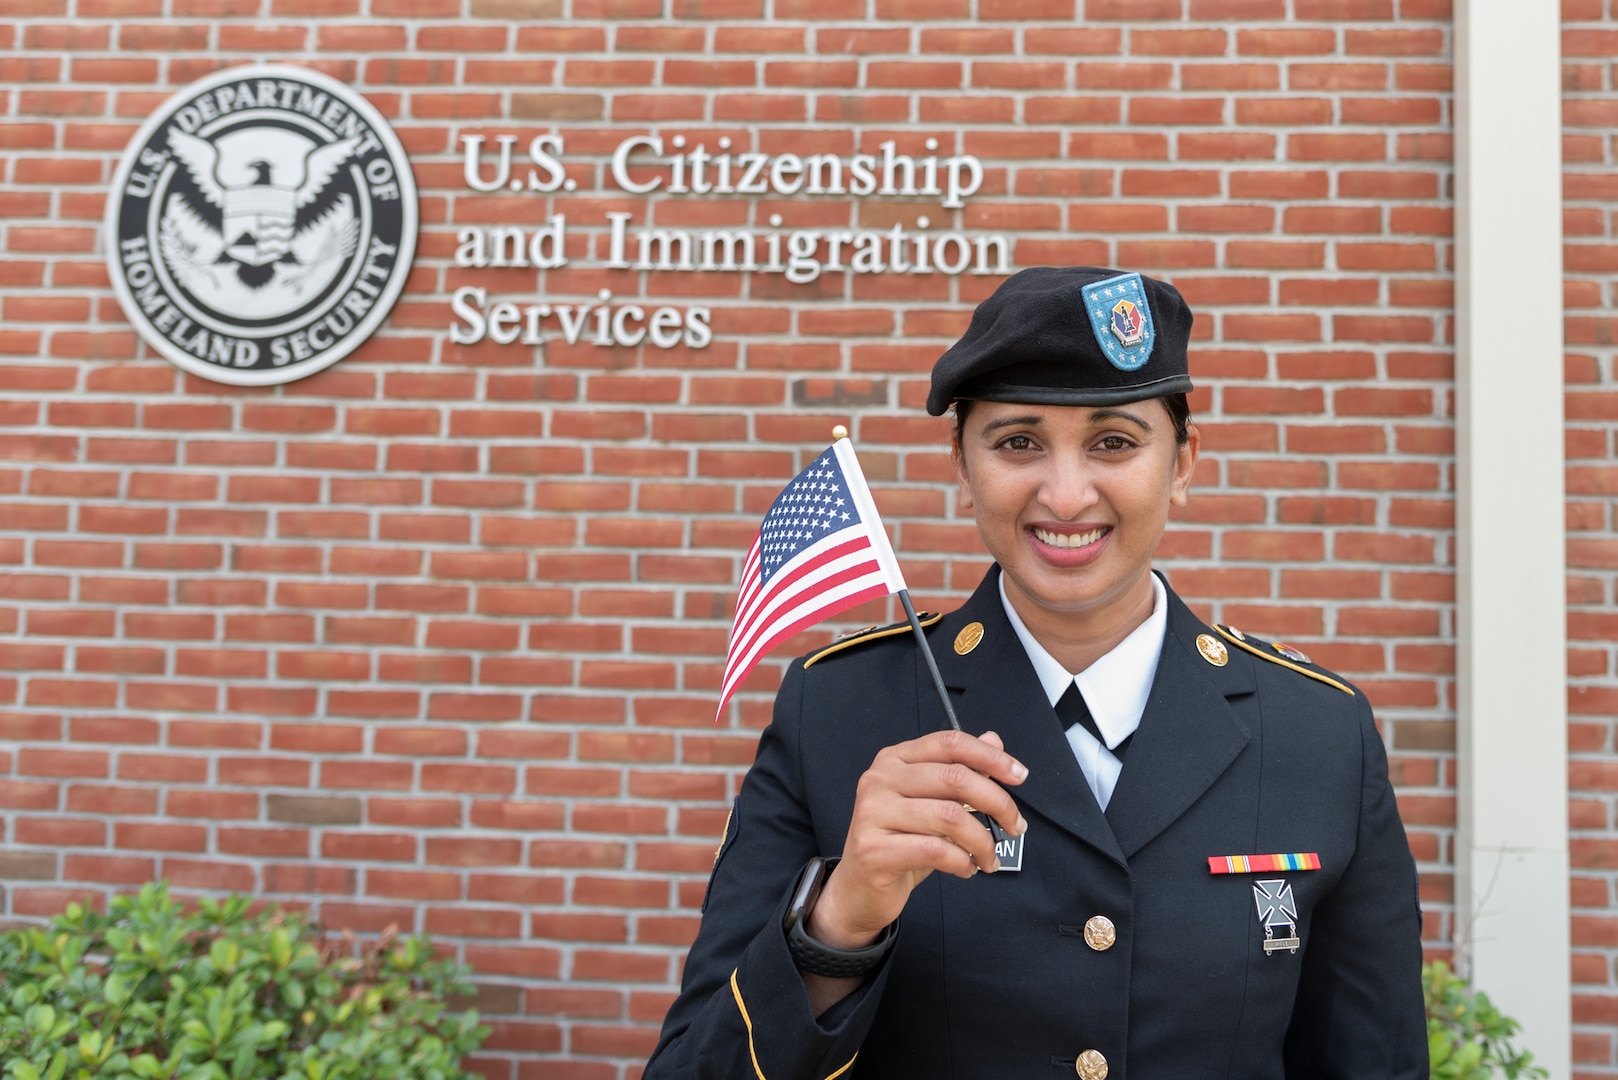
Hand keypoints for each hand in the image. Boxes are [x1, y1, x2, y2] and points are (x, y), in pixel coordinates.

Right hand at [806, 729, 1027, 950]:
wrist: (859, 889)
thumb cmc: (899, 843)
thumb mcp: (932, 803)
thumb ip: (960, 771)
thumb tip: (994, 740)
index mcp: (894, 760)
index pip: (949, 743)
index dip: (990, 757)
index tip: (1019, 775)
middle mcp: (879, 779)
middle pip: (955, 777)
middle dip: (998, 802)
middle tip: (1015, 826)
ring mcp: (872, 813)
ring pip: (949, 817)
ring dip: (983, 841)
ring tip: (989, 857)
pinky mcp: (873, 850)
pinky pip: (935, 851)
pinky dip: (962, 862)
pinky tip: (966, 868)